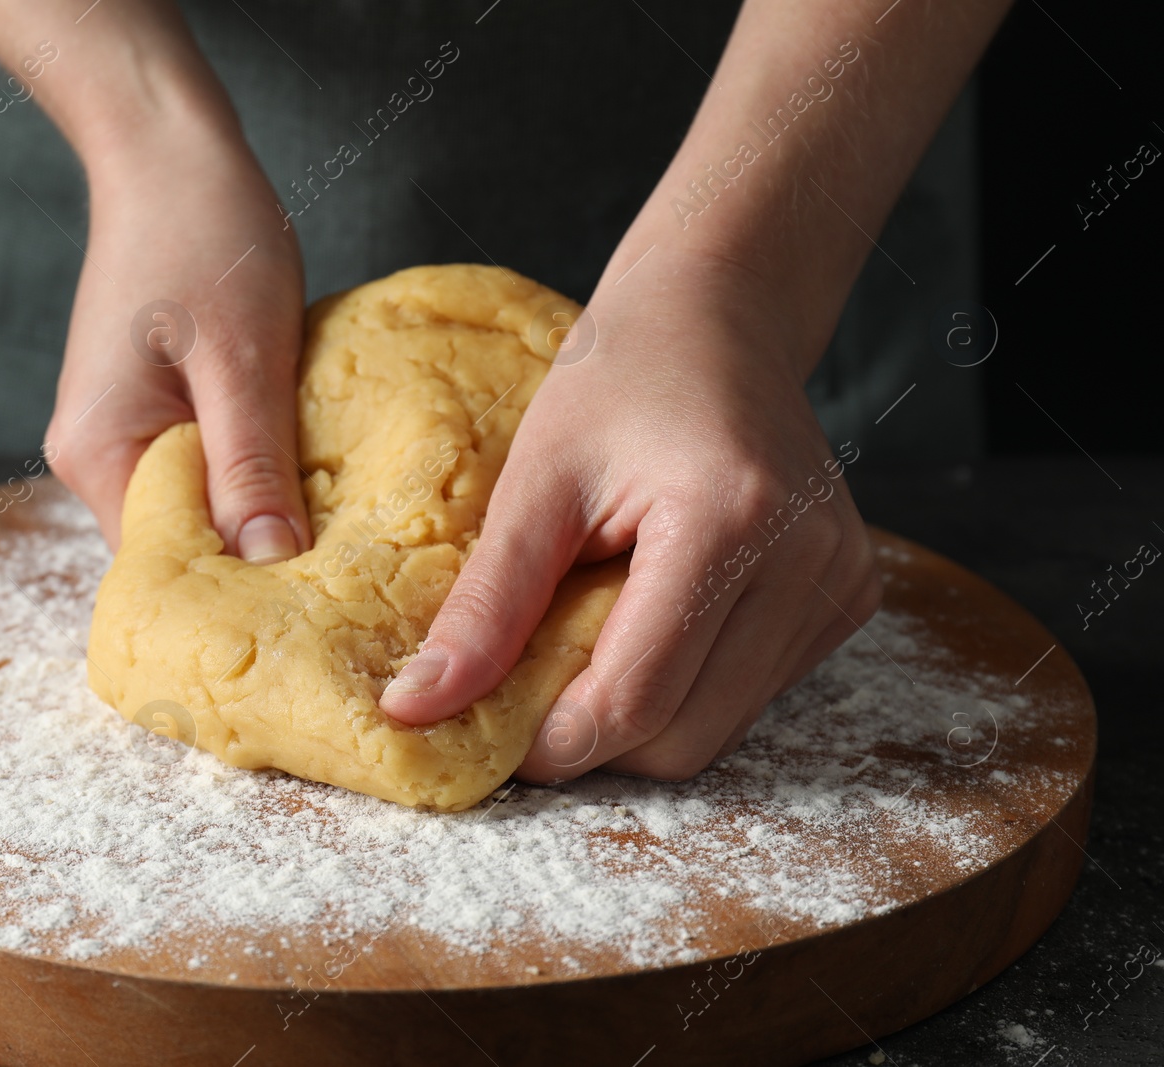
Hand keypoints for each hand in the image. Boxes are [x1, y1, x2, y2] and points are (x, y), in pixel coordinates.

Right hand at [44, 113, 310, 562]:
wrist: (168, 153)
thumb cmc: (205, 234)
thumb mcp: (244, 357)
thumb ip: (252, 465)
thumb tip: (273, 564)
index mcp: (99, 452)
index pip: (165, 570)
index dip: (239, 597)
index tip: (313, 610)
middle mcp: (92, 457)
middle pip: (179, 550)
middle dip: (253, 563)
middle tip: (336, 575)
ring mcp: (117, 435)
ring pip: (196, 513)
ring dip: (255, 517)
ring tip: (325, 522)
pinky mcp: (146, 413)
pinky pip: (201, 471)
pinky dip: (248, 476)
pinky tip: (296, 467)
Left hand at [376, 253, 880, 781]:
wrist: (718, 315)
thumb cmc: (618, 378)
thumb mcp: (534, 480)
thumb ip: (486, 605)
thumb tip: (417, 707)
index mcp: (729, 520)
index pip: (636, 699)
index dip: (552, 741)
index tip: (487, 736)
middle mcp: (808, 562)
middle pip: (685, 740)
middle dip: (594, 740)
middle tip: (528, 695)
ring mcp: (840, 583)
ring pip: (720, 731)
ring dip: (640, 717)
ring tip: (588, 642)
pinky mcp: (848, 597)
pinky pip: (751, 695)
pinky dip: (687, 687)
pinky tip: (651, 622)